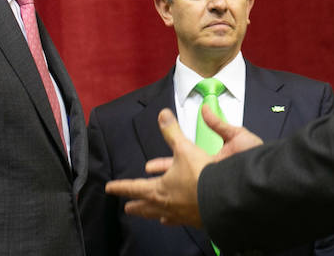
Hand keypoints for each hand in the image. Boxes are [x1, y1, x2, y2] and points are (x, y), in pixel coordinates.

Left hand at [105, 107, 262, 226]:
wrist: (223, 198)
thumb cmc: (201, 175)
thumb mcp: (185, 149)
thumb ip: (172, 132)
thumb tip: (162, 114)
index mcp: (159, 188)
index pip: (134, 187)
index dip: (121, 186)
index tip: (110, 188)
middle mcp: (166, 204)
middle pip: (145, 206)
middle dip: (136, 205)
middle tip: (128, 208)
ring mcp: (179, 214)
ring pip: (160, 215)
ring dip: (152, 214)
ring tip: (149, 215)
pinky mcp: (193, 219)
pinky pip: (177, 220)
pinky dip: (172, 219)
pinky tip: (172, 220)